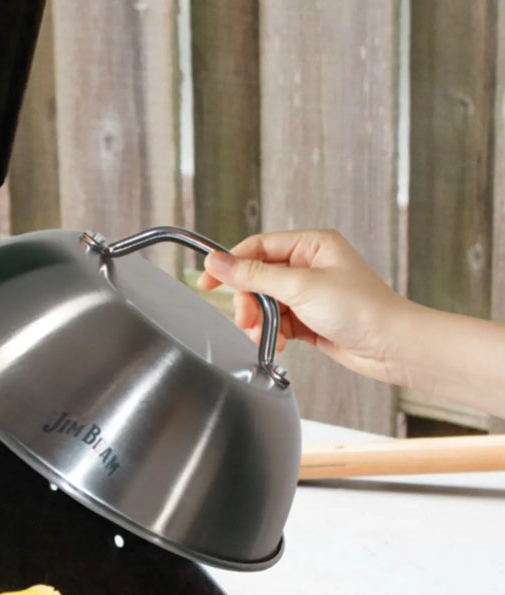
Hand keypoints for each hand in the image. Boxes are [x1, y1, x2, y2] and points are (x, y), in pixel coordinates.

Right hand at [197, 229, 410, 384]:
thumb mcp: (300, 287)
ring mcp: (309, 293)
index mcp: (311, 245)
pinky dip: (272, 333)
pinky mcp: (309, 318)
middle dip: (248, 301)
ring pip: (265, 303)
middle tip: (246, 320)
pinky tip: (278, 342)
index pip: (258, 247)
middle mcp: (309, 266)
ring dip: (259, 321)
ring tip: (265, 335)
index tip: (207, 281)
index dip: (230, 264)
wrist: (390, 346)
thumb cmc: (361, 309)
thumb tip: (218, 262)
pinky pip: (277, 322)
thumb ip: (255, 275)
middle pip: (257, 278)